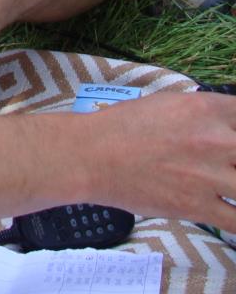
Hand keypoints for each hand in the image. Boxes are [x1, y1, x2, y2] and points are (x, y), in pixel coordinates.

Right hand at [89, 92, 235, 229]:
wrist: (93, 155)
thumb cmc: (123, 126)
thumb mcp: (166, 103)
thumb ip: (201, 113)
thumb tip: (222, 125)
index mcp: (205, 108)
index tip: (232, 138)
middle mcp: (214, 139)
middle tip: (227, 164)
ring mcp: (209, 175)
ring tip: (228, 184)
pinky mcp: (199, 206)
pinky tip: (231, 212)